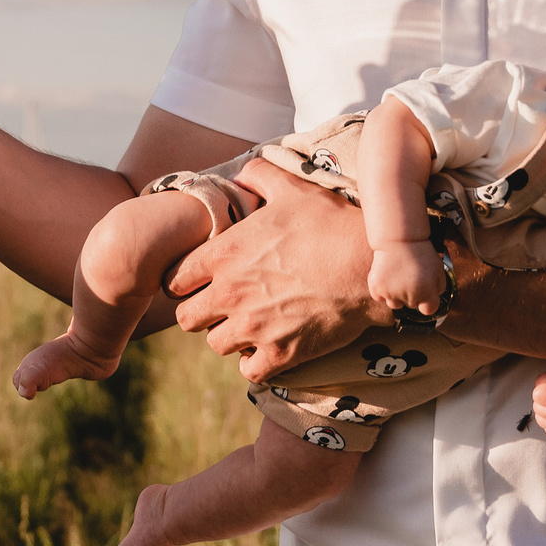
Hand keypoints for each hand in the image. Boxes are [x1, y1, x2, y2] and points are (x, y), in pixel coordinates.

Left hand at [169, 156, 377, 380]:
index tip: (201, 279)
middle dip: (200, 311)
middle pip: (186, 318)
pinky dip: (255, 362)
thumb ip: (258, 176)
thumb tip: (243, 175)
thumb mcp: (292, 188)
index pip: (175, 279)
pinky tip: (269, 345)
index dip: (185, 280)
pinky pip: (249, 371)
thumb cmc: (330, 223)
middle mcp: (230, 294)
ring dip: (228, 336)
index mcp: (224, 254)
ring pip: (216, 344)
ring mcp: (254, 328)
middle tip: (222, 304)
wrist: (369, 267)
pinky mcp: (281, 354)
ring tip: (248, 324)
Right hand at [367, 238, 447, 315]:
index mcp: (426, 292)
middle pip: (411, 305)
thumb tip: (433, 298)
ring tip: (398, 278)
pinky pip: (379, 297)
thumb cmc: (420, 252)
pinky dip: (382, 290)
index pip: (428, 310)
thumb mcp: (439, 269)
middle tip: (410, 277)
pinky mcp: (377, 287)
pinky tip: (387, 279)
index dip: (427, 301)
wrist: (398, 239)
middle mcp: (408, 296)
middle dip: (412, 294)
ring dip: (397, 295)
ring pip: (394, 303)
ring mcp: (391, 293)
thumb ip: (439, 287)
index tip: (424, 293)